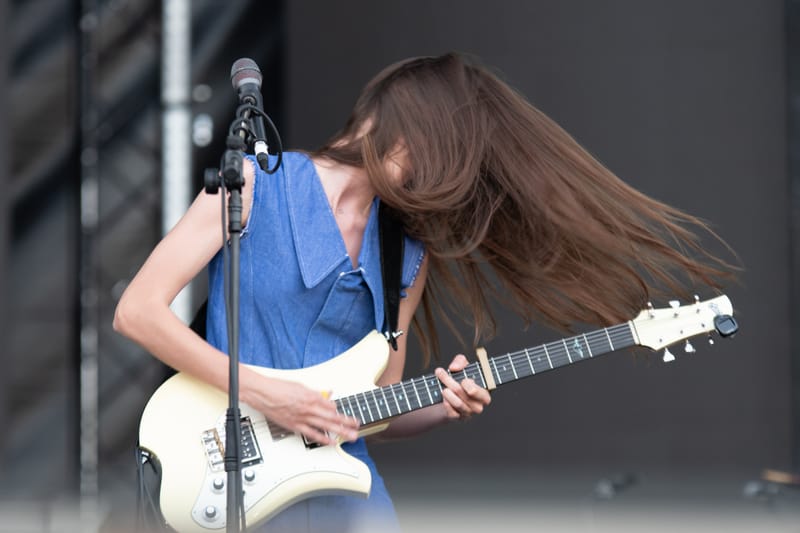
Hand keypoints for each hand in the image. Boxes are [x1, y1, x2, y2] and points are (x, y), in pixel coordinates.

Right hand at [243, 374, 359, 445]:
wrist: (263, 393)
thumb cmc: (279, 387)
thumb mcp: (301, 385)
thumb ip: (315, 392)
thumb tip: (326, 394)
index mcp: (312, 396)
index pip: (332, 405)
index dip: (340, 411)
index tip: (348, 415)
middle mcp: (310, 407)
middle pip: (333, 416)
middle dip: (347, 422)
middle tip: (357, 427)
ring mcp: (303, 418)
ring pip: (326, 426)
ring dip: (340, 431)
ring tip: (350, 436)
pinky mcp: (295, 426)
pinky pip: (312, 434)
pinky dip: (323, 438)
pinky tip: (331, 442)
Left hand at [435, 354, 490, 420]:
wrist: (450, 394)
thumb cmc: (460, 379)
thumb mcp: (462, 366)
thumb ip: (460, 361)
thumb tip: (454, 368)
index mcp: (484, 393)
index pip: (477, 391)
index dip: (468, 384)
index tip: (463, 379)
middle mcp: (479, 405)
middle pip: (464, 394)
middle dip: (449, 381)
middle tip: (439, 372)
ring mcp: (469, 413)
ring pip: (458, 403)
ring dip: (447, 392)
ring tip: (443, 387)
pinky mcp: (459, 418)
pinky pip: (452, 412)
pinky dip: (446, 403)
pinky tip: (444, 397)